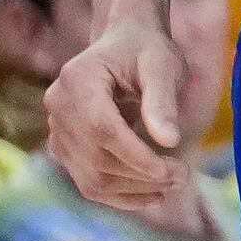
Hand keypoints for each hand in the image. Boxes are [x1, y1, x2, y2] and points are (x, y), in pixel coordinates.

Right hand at [44, 14, 200, 213]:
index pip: (103, 130)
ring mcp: (57, 129)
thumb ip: (162, 101)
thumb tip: (169, 141)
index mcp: (77, 80)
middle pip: (96, 158)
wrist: (125, 45)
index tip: (175, 170)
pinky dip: (120, 195)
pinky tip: (153, 196)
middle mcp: (58, 106)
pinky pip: (88, 181)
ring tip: (174, 184)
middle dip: (142, 175)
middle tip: (183, 176)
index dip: (138, 156)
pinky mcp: (65, 147)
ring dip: (134, 190)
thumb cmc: (147, 50)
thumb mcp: (162, 66)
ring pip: (91, 177)